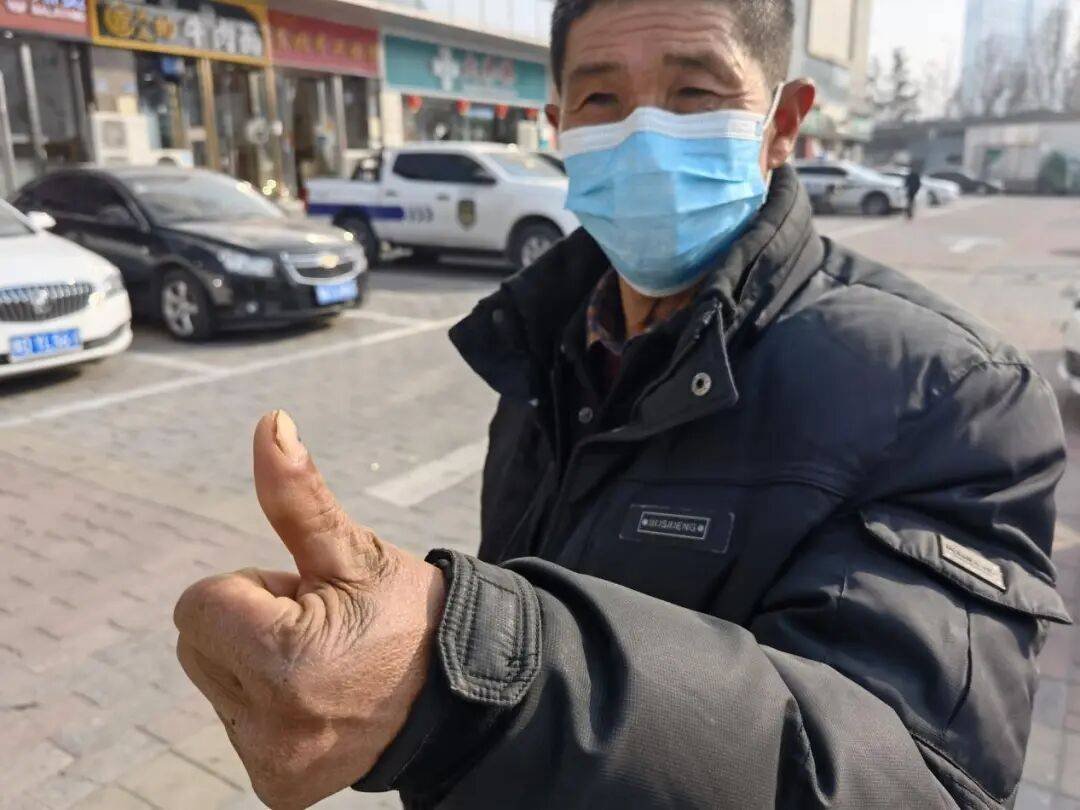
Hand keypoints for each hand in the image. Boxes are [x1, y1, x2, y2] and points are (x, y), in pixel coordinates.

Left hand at [174, 411, 446, 809]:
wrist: (459, 693)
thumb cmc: (406, 611)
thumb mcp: (354, 551)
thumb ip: (297, 496)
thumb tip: (268, 423)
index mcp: (286, 659)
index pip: (198, 603)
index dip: (255, 589)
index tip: (310, 598)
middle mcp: (272, 725)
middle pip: (196, 642)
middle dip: (248, 623)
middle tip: (320, 628)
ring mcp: (274, 763)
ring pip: (214, 680)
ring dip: (255, 661)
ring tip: (324, 661)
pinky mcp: (277, 787)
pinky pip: (237, 723)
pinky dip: (267, 704)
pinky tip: (319, 698)